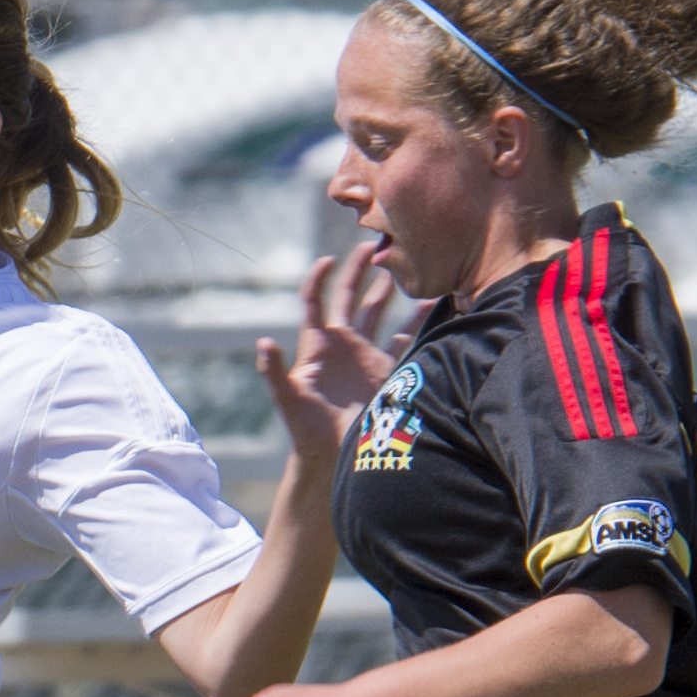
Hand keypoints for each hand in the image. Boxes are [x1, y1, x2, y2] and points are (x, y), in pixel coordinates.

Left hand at [253, 240, 403, 476]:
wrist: (332, 454)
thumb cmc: (304, 428)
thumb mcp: (287, 398)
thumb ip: (274, 370)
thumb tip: (262, 341)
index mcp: (317, 343)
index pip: (315, 301)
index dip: (320, 278)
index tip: (329, 259)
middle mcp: (341, 342)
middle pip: (350, 296)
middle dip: (361, 270)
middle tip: (376, 243)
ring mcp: (364, 353)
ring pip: (379, 312)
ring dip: (391, 290)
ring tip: (408, 265)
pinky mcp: (385, 368)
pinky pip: (403, 338)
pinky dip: (418, 322)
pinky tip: (434, 304)